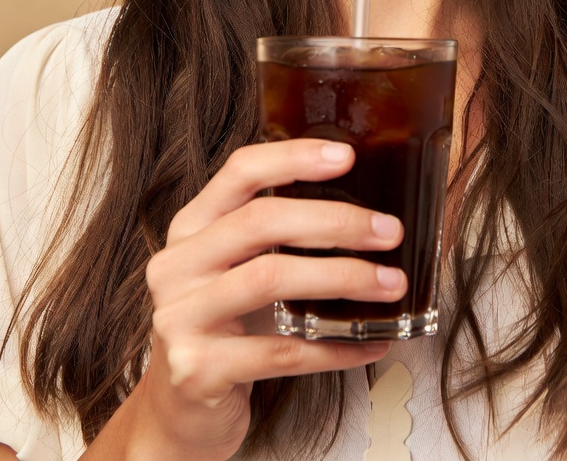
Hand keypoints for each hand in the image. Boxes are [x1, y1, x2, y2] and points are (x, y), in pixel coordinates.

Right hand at [133, 139, 403, 459]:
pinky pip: (280, 351)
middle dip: (335, 222)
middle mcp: (177, 265)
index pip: (239, 172)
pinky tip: (367, 343)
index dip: (292, 158)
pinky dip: (333, 347)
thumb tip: (364, 209)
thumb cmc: (224, 326)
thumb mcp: (235, 269)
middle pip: (260, 221)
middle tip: (388, 231)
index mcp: (191, 228)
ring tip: (390, 283)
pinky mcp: (197, 369)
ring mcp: (181, 317)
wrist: (179, 410)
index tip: (347, 157)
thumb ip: (273, 234)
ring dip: (342, 277)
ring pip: (270, 278)